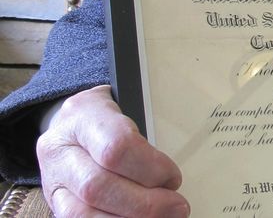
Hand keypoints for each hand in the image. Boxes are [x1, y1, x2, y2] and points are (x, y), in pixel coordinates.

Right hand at [35, 85, 189, 216]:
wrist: (71, 122)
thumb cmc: (108, 116)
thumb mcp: (128, 108)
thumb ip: (147, 135)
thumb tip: (175, 174)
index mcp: (83, 116)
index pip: (117, 146)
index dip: (150, 168)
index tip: (173, 177)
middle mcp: (59, 149)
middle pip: (98, 186)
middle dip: (144, 203)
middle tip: (177, 206)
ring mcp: (53, 179)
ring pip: (83, 213)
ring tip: (162, 217)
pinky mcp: (55, 202)